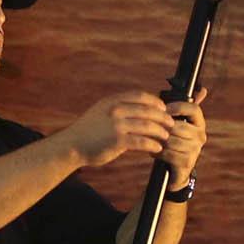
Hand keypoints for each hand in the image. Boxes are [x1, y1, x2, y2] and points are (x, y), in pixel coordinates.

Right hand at [60, 92, 177, 168]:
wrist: (72, 145)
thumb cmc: (89, 130)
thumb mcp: (101, 111)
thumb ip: (118, 107)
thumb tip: (140, 107)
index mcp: (112, 101)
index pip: (140, 96)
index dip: (155, 101)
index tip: (164, 108)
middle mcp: (116, 110)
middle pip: (148, 111)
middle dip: (163, 117)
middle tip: (171, 123)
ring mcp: (117, 125)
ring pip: (148, 126)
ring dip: (160, 131)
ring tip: (166, 136)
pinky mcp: (118, 141)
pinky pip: (142, 142)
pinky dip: (153, 145)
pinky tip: (157, 148)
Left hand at [160, 89, 207, 189]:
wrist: (174, 168)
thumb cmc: (174, 140)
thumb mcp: (178, 121)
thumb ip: (185, 106)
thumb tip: (203, 90)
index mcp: (199, 122)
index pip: (194, 109)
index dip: (179, 107)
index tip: (165, 109)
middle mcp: (201, 135)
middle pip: (179, 126)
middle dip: (162, 128)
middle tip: (151, 128)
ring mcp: (195, 150)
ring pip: (172, 140)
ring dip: (158, 141)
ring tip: (151, 140)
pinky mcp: (188, 162)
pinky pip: (169, 153)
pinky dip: (158, 152)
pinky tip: (154, 151)